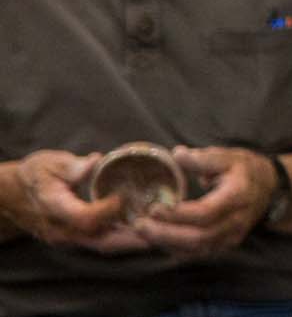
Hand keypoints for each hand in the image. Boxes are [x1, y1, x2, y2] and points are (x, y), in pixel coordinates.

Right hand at [1, 150, 149, 253]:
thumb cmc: (35, 175)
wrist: (12, 196)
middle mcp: (62, 230)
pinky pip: (102, 243)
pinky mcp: (76, 239)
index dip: (108, 210)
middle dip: (133, 237)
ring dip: (133, 241)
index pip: (85, 218)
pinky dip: (124, 238)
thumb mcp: (49, 163)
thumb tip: (96, 160)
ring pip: (104, 246)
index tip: (125, 196)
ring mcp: (69, 238)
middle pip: (102, 241)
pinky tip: (147, 229)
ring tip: (163, 230)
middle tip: (163, 227)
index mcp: (54, 208)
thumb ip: (72, 165)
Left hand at [130, 147, 275, 259]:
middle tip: (140, 225)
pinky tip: (157, 238)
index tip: (154, 207)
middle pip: (199, 236)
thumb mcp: (229, 156)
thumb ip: (203, 158)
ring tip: (142, 232)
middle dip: (166, 234)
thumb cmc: (245, 170)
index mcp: (238, 196)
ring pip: (196, 249)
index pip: (206, 212)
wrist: (269, 189)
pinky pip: (197, 253)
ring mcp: (231, 236)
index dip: (179, 214)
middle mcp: (236, 221)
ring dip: (167, 243)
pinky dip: (174, 248)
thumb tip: (177, 155)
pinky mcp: (224, 245)